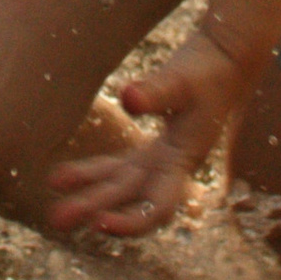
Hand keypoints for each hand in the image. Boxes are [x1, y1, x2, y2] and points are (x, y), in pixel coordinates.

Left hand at [48, 31, 248, 241]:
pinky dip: (93, 172)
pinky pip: (118, 167)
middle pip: (128, 198)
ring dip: (89, 195)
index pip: (159, 206)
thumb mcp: (181, 80)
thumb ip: (156, 91)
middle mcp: (172, 167)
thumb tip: (127, 98)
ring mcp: (162, 158)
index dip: (131, 221)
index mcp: (184, 160)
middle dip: (93, 208)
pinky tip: (62, 177)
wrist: (228, 57)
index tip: (100, 222)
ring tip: (53, 209)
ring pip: (120, 184)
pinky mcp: (154, 146)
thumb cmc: (208, 68)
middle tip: (56, 219)